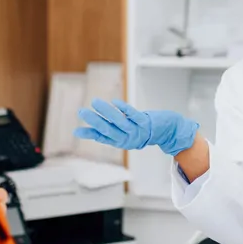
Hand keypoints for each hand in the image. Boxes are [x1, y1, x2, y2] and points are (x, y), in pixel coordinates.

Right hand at [74, 99, 197, 156]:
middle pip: (107, 129)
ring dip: (106, 111)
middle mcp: (127, 138)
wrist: (167, 131)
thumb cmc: (143, 130)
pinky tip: (115, 102)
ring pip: (118, 121)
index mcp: (120, 141)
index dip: (89, 134)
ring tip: (94, 102)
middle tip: (81, 112)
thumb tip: (91, 128)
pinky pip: (133, 115)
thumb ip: (110, 132)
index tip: (75, 131)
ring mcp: (136, 130)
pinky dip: (124, 108)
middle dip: (94, 120)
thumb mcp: (124, 133)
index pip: (101, 138)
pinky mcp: (145, 122)